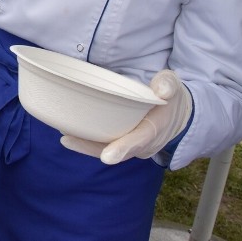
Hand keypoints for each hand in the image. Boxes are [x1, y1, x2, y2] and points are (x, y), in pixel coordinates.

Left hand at [60, 70, 192, 164]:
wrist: (177, 114)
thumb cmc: (170, 97)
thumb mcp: (173, 86)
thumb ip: (168, 85)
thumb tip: (162, 89)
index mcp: (157, 128)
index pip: (140, 140)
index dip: (124, 148)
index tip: (107, 157)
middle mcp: (143, 143)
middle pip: (117, 150)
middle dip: (92, 148)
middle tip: (68, 140)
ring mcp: (132, 146)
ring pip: (107, 150)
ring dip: (85, 146)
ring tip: (64, 136)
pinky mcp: (123, 142)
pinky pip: (104, 146)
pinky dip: (87, 143)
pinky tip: (68, 135)